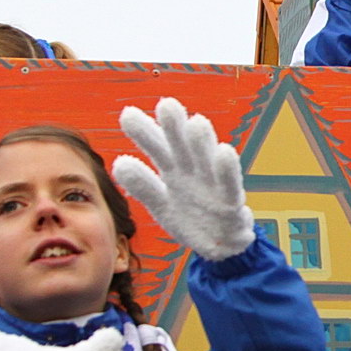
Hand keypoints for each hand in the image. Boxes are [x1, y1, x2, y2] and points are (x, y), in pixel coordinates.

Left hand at [113, 97, 255, 261]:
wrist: (222, 246)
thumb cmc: (191, 218)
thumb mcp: (162, 204)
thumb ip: (143, 185)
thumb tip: (118, 163)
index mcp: (175, 170)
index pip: (158, 147)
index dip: (145, 132)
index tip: (128, 114)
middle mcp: (194, 171)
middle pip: (182, 146)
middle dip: (175, 127)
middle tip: (166, 104)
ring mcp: (213, 184)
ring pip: (208, 159)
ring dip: (203, 142)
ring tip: (196, 122)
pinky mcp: (231, 202)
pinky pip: (229, 184)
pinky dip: (227, 170)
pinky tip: (224, 152)